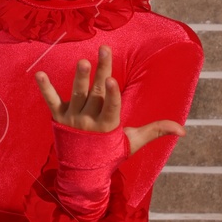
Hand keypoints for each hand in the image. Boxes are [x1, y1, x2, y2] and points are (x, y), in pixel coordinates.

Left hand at [34, 44, 183, 155]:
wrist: (82, 171)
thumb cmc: (111, 153)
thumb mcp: (134, 142)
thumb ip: (156, 131)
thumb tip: (183, 130)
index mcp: (108, 126)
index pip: (112, 108)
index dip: (113, 95)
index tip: (113, 80)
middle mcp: (89, 121)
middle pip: (97, 92)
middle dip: (102, 70)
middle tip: (104, 49)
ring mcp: (72, 118)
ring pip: (76, 94)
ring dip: (79, 77)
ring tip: (82, 61)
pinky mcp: (58, 117)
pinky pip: (50, 100)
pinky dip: (44, 88)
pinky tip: (39, 73)